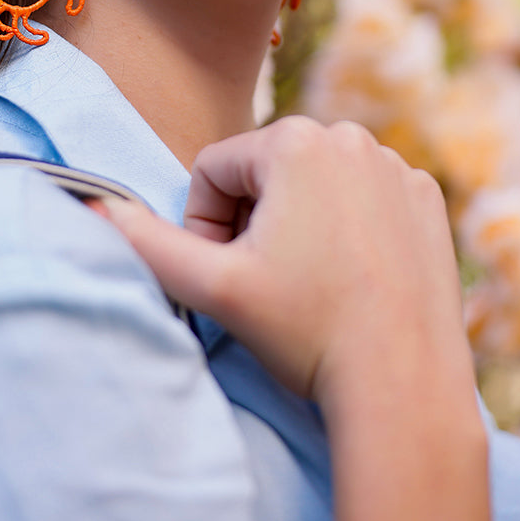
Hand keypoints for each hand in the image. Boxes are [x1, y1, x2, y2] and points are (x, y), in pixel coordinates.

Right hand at [99, 116, 469, 403]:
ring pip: (312, 183)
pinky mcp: (425, 198)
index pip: (213, 170)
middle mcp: (349, 136)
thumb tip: (94, 208)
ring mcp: (394, 166)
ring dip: (297, 223)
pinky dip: (348, 229)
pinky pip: (363, 197)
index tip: (227, 275)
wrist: (402, 384)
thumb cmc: (305, 331)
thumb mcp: (213, 286)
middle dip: (252, 222)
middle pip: (263, 173)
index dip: (204, 225)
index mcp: (293, 140)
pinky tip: (353, 277)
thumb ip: (148, 242)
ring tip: (310, 283)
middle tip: (267, 284)